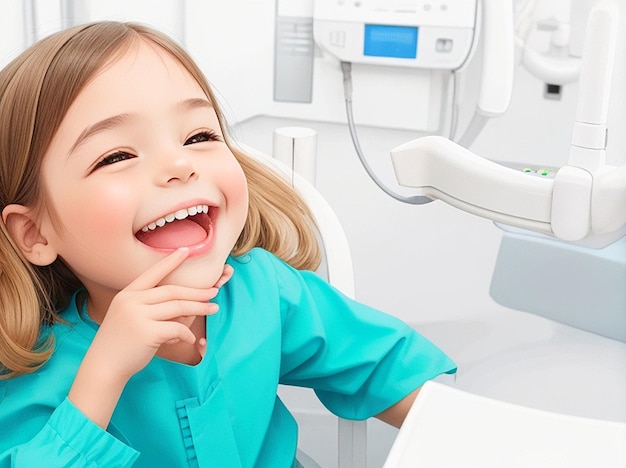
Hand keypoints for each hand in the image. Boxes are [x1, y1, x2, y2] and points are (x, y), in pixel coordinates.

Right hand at [96, 248, 229, 378]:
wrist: (103, 366)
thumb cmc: (121, 342)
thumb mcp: (130, 317)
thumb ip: (150, 306)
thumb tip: (185, 304)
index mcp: (128, 294)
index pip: (154, 273)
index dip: (171, 261)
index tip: (186, 250)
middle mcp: (132, 301)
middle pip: (172, 291)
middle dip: (196, 291)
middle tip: (214, 291)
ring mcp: (138, 316)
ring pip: (177, 307)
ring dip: (199, 308)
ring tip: (214, 308)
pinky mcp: (147, 332)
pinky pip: (176, 329)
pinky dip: (186, 334)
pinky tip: (191, 339)